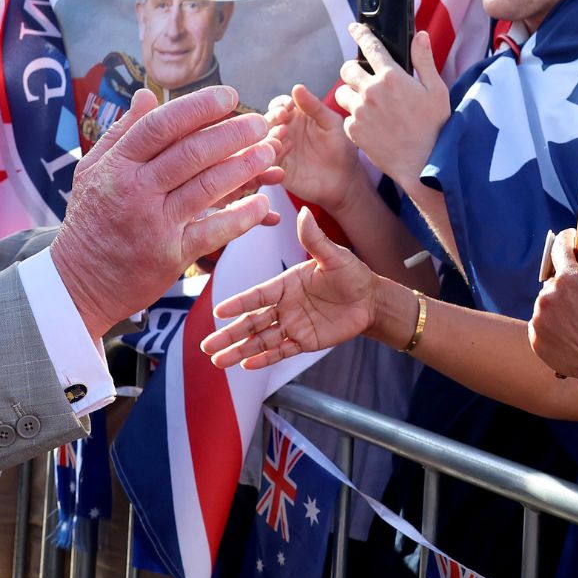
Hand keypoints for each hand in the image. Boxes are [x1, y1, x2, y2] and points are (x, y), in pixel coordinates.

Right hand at [52, 86, 279, 337]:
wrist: (78, 283)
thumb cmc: (91, 220)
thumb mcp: (92, 171)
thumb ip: (122, 132)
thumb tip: (147, 94)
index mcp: (117, 165)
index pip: (161, 126)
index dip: (198, 107)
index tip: (229, 96)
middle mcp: (135, 191)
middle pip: (190, 153)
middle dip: (232, 133)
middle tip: (260, 122)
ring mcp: (154, 224)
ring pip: (207, 187)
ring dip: (245, 168)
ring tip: (269, 153)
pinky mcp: (171, 255)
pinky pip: (214, 231)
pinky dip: (242, 216)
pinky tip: (263, 203)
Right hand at [202, 207, 377, 368]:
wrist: (371, 300)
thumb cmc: (352, 274)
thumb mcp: (334, 256)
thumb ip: (315, 238)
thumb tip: (303, 211)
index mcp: (285, 284)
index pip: (257, 296)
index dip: (238, 304)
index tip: (219, 311)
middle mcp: (284, 306)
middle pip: (251, 322)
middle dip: (229, 334)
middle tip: (206, 346)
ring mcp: (292, 325)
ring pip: (261, 340)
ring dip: (240, 350)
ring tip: (218, 361)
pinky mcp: (305, 342)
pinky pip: (281, 352)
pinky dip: (264, 359)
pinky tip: (247, 366)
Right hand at [265, 84, 361, 212]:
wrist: (345, 180)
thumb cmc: (340, 147)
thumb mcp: (331, 123)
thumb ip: (315, 107)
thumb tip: (297, 87)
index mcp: (295, 117)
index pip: (279, 105)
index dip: (281, 103)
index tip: (288, 105)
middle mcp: (284, 132)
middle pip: (268, 121)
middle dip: (273, 116)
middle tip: (282, 116)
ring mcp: (280, 150)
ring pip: (265, 139)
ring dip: (271, 133)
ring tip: (284, 131)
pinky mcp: (279, 168)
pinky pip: (269, 159)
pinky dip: (273, 152)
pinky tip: (286, 148)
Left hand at [335, 26, 450, 191]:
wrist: (423, 164)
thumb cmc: (435, 127)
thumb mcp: (436, 90)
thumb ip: (423, 60)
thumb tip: (419, 35)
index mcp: (392, 77)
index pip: (370, 46)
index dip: (361, 33)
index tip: (355, 28)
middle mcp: (371, 91)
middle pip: (347, 69)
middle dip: (354, 70)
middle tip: (365, 78)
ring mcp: (359, 112)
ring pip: (342, 92)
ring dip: (351, 94)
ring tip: (368, 104)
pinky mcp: (353, 130)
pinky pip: (346, 116)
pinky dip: (355, 117)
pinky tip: (372, 124)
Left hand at [528, 215, 577, 386]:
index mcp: (567, 278)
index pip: (560, 247)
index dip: (569, 241)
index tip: (574, 240)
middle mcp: (547, 295)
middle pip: (555, 278)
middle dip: (569, 281)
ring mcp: (538, 317)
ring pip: (548, 301)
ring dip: (561, 304)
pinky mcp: (534, 337)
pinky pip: (542, 322)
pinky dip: (554, 324)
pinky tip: (572, 333)